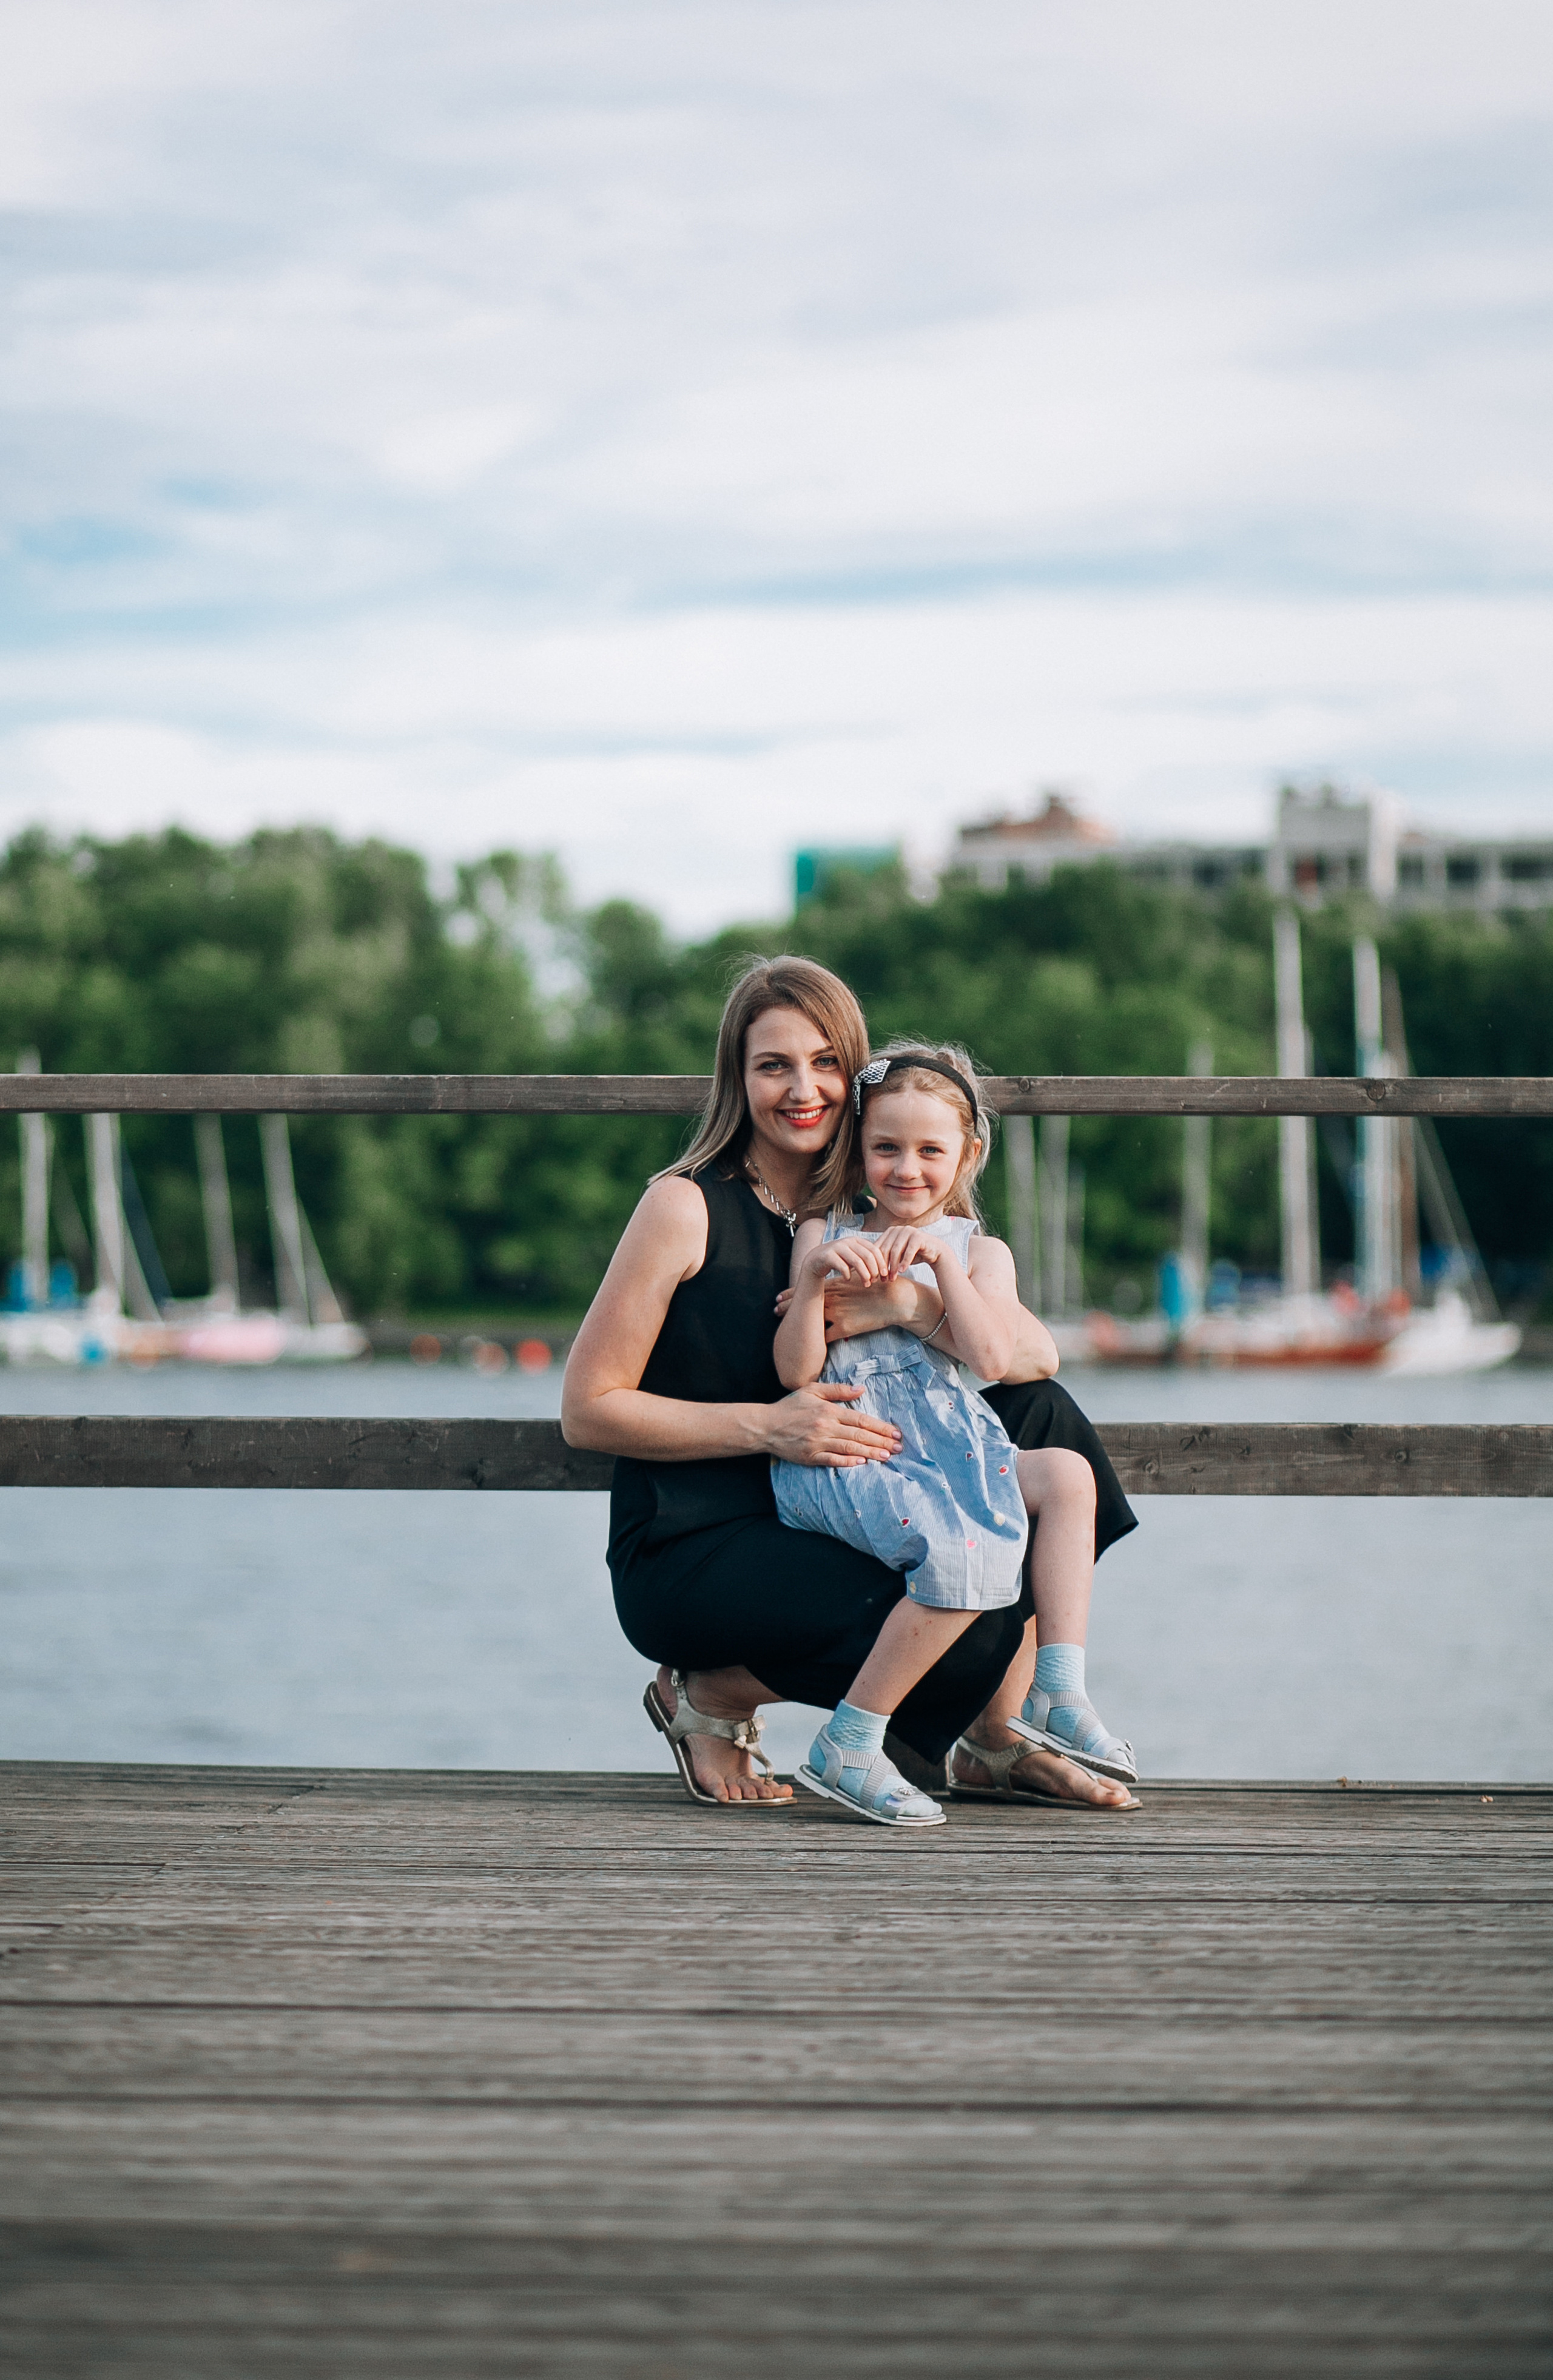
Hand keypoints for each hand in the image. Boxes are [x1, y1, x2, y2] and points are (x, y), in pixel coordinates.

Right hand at [763, 1383, 901, 1467]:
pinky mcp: (810, 1457)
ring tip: (887, 1456)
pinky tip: (862, 1463)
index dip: (880, 1427)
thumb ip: (838, 1390)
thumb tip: (861, 1389)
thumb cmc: (790, 1407)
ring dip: (870, 1453)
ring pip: (850, 1448)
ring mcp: (818, 1443)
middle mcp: (826, 1427)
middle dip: (881, 1441)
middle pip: (859, 1435)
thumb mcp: (813, 1390)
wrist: (766, 1426)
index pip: (860, 1419)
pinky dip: (848, 1462)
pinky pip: (833, 1460)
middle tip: (899, 1448)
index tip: (895, 1432)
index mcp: (829, 1410)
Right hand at [802, 1235, 886, 1286]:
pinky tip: (848, 1279)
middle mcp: (848, 1241)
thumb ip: (867, 1260)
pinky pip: (842, 1266)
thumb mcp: (854, 1257)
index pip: (875, 1250)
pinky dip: (848, 1275)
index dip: (882, 1263)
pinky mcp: (828, 1255)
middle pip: (867, 1256)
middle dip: (874, 1270)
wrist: (816, 1260)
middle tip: (875, 1281)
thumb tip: (885, 1271)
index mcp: (857, 1240)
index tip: (885, 1275)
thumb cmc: (840, 1260)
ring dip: (864, 1275)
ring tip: (866, 1284)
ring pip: (856, 1261)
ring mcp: (837, 1247)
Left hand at [870, 1225, 944, 1275]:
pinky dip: (905, 1262)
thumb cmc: (913, 1254)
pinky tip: (903, 1271)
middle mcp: (897, 1229)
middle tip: (883, 1280)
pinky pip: (909, 1251)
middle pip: (885, 1249)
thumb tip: (866, 1270)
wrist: (934, 1252)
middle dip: (883, 1266)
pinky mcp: (918, 1236)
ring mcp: (908, 1231)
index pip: (878, 1248)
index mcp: (889, 1232)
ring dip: (893, 1266)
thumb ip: (884, 1258)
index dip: (875, 1263)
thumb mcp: (896, 1255)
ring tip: (893, 1278)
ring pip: (896, 1251)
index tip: (875, 1277)